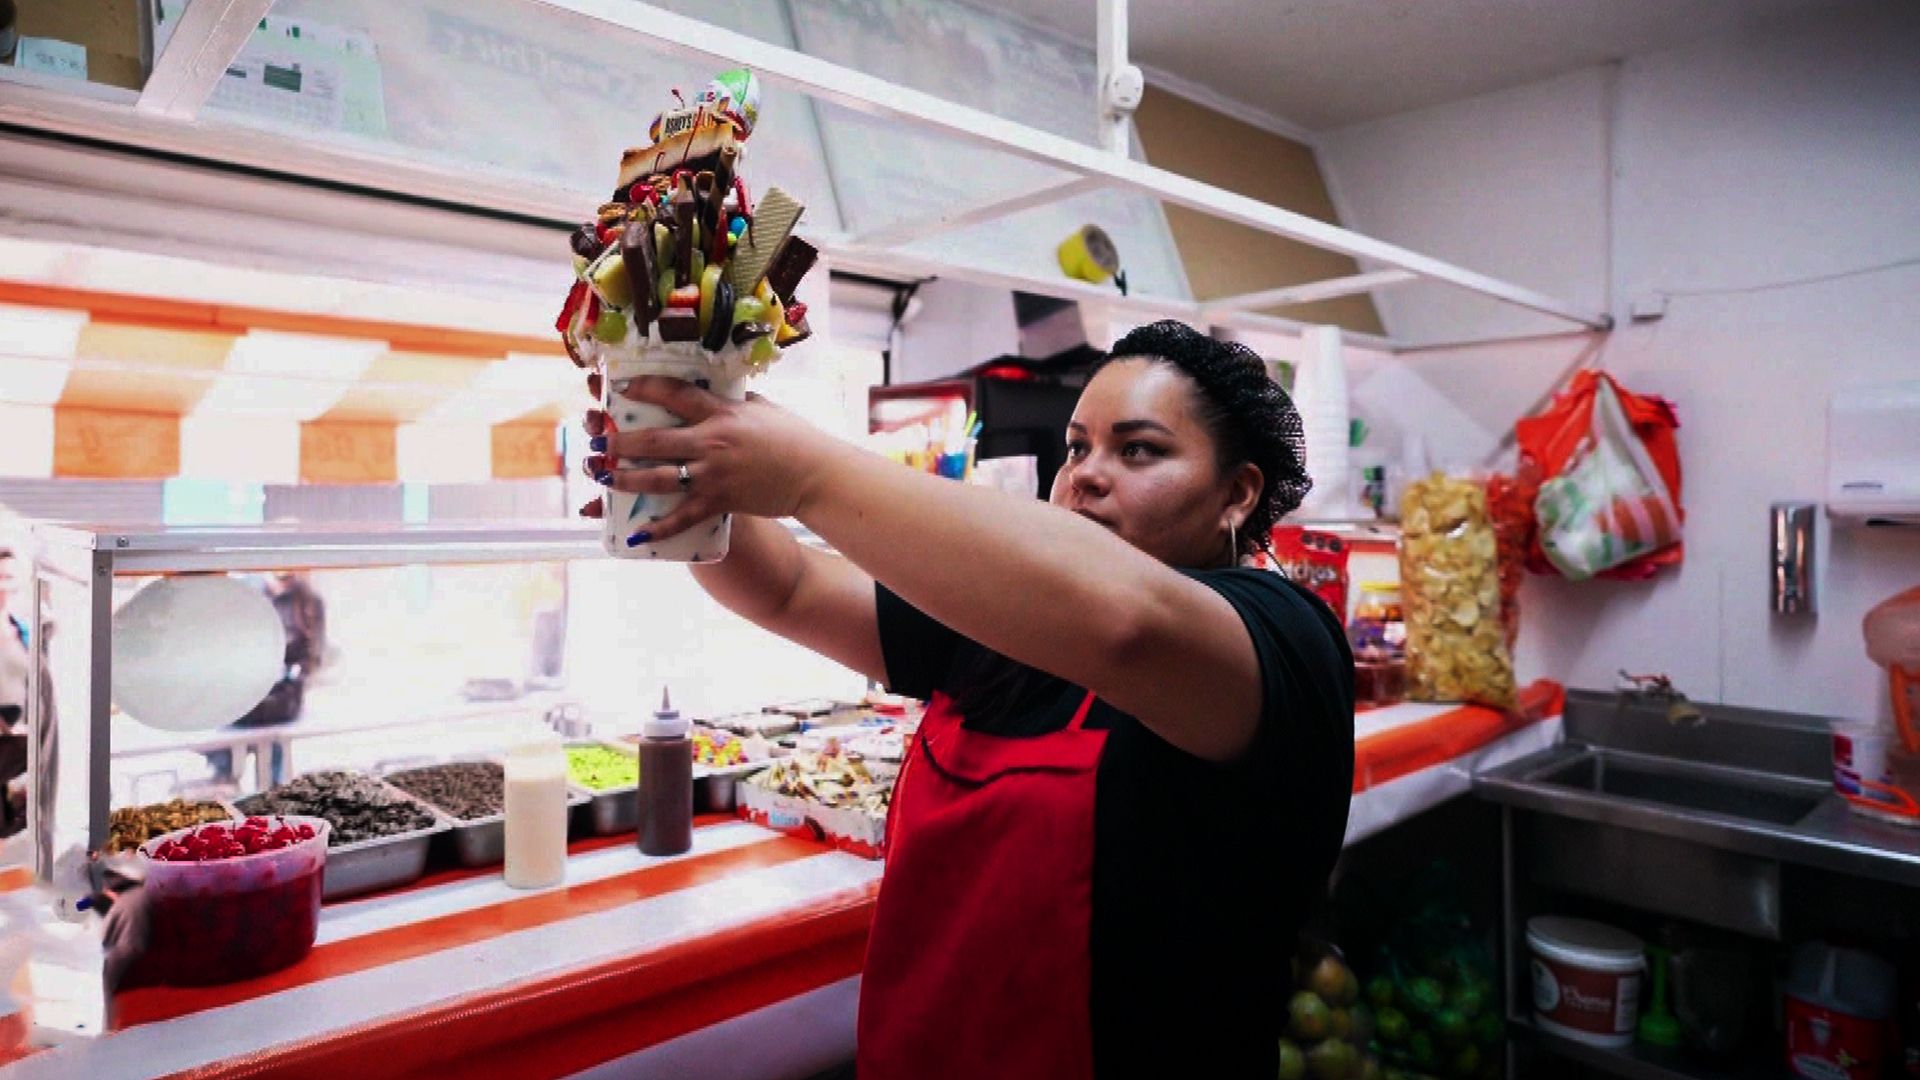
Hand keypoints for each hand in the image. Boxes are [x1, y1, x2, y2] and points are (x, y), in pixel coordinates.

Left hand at [577, 372, 837, 543]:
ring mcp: (713, 473)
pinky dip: (658, 528)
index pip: (673, 394)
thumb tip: (710, 391)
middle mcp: (711, 441)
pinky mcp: (720, 501)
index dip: (644, 389)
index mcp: (720, 413)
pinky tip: (636, 533)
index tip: (621, 389)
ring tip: (602, 477)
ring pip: (657, 478)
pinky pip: (682, 516)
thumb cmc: (792, 436)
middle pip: (652, 440)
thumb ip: (731, 401)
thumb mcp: (761, 408)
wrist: (814, 474)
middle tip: (596, 441)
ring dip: (624, 479)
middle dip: (618, 442)